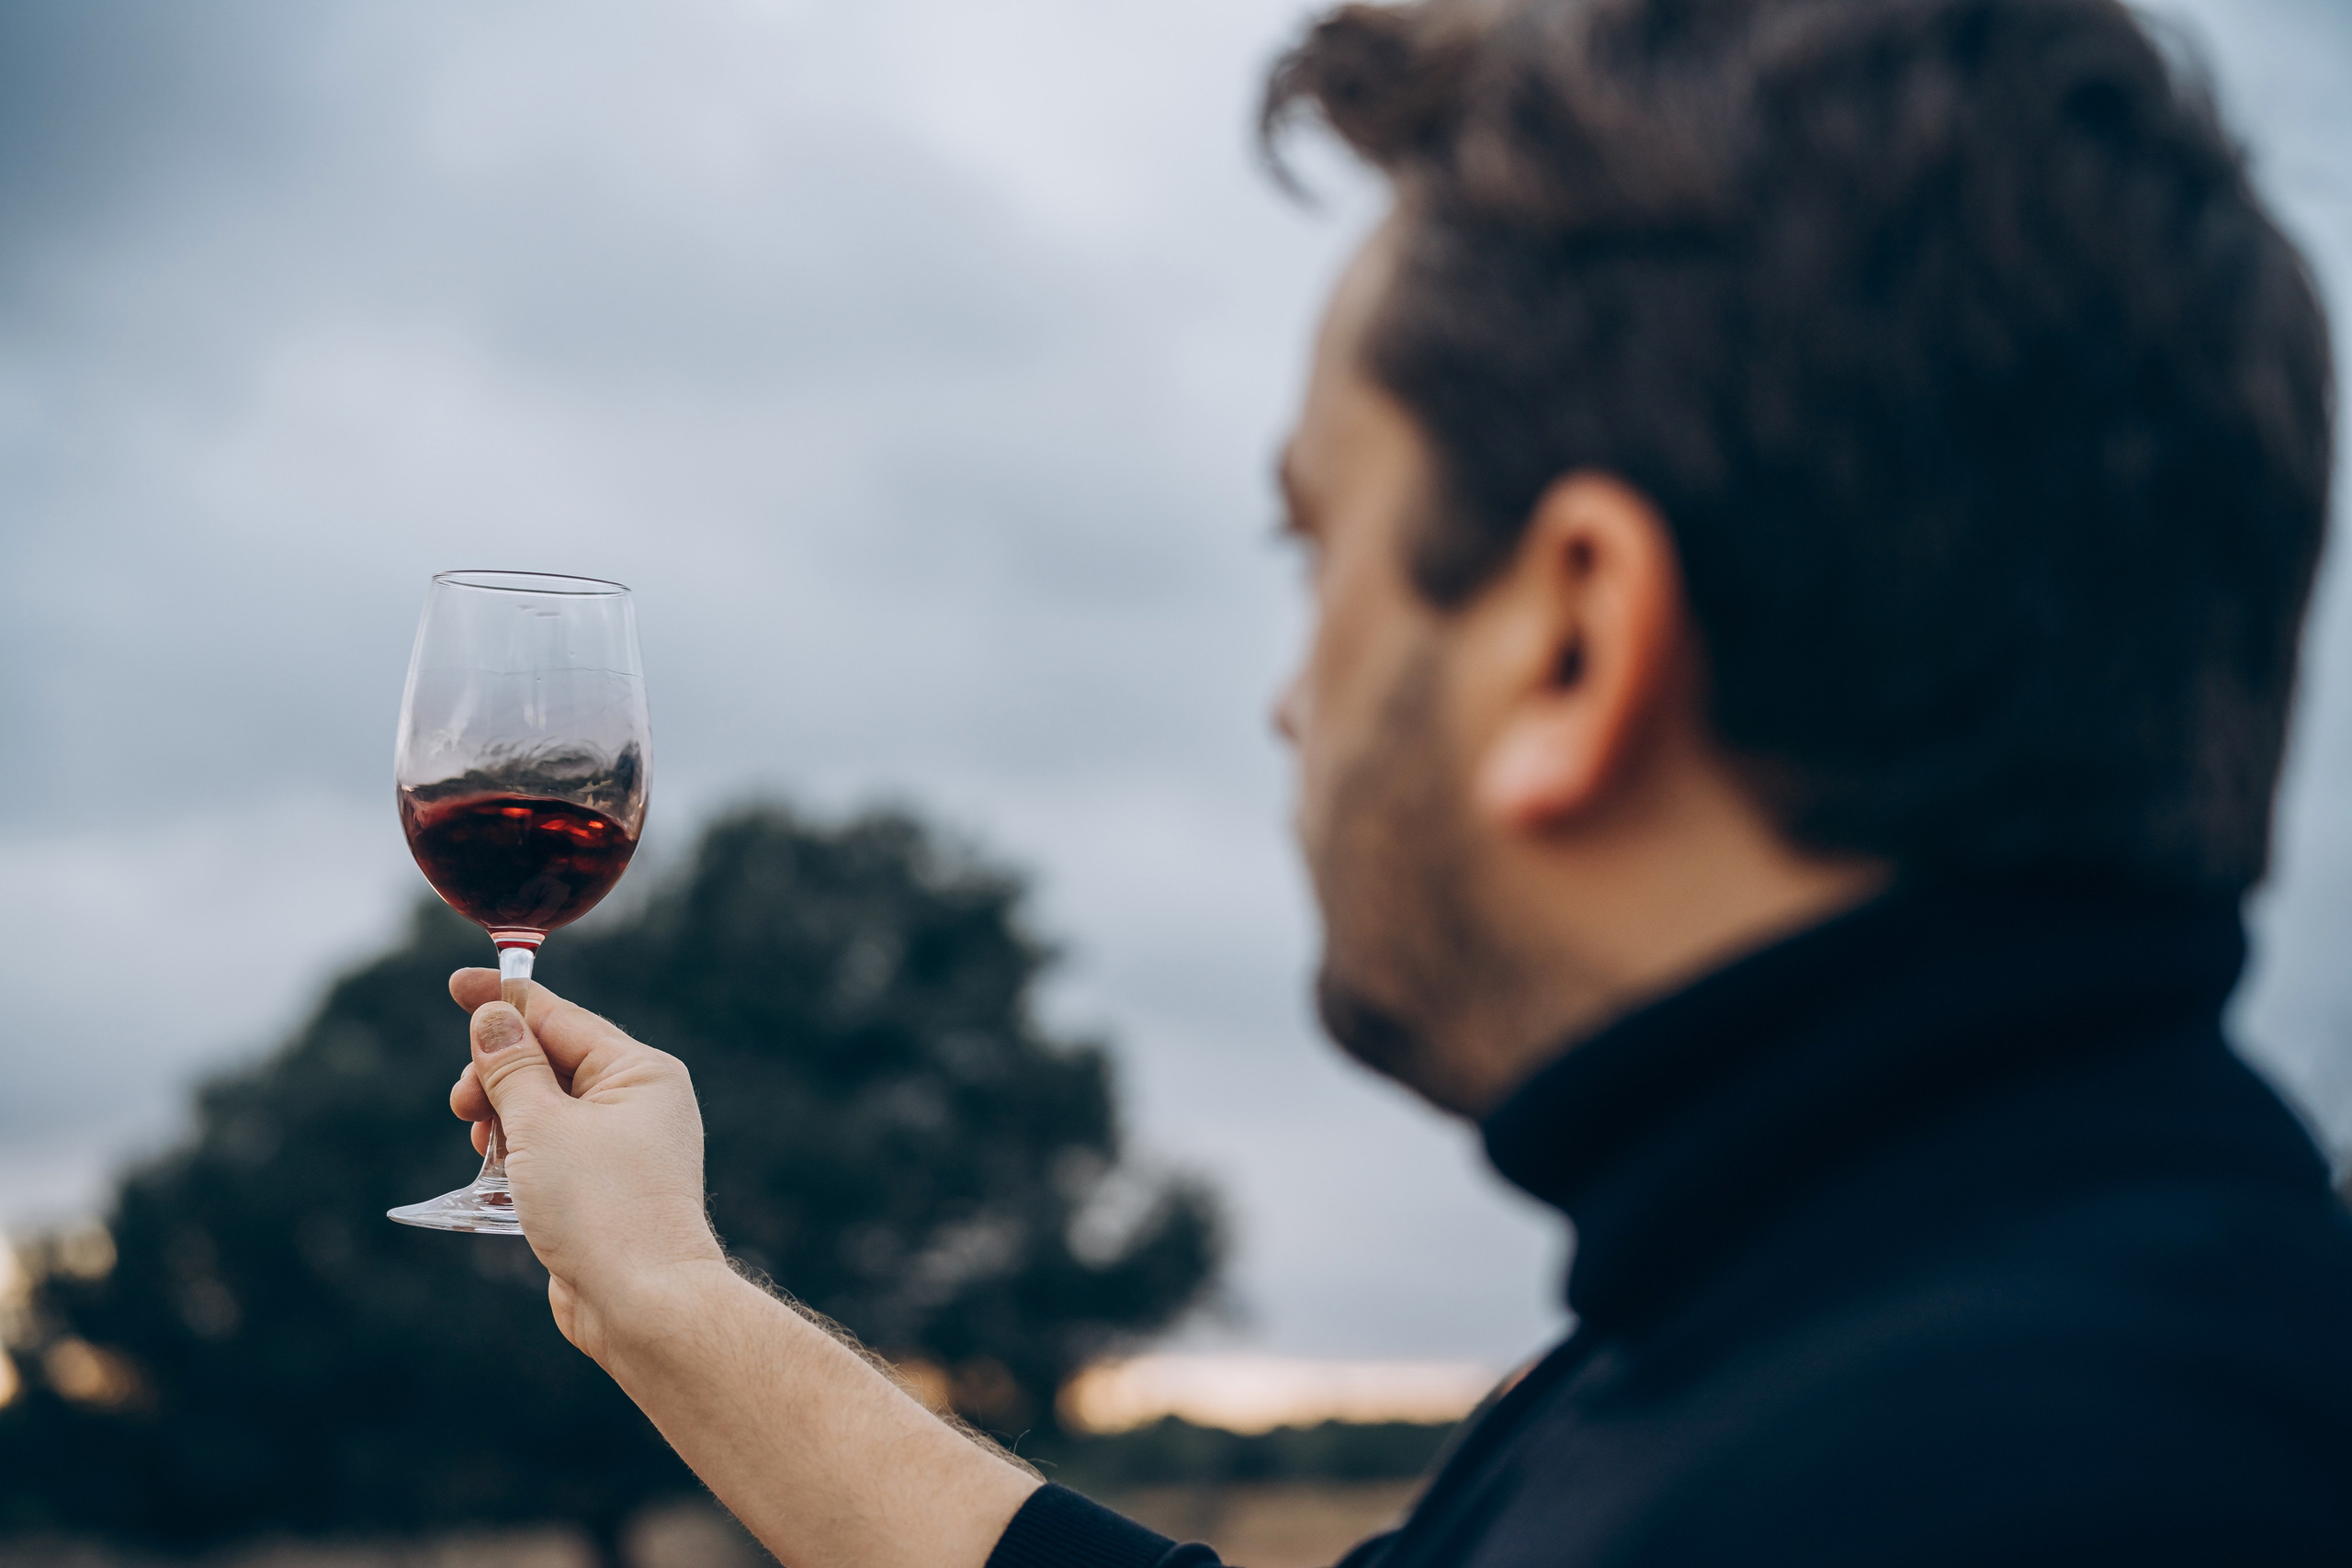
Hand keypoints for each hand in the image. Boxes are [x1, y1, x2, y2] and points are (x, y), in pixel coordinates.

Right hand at [448, 970, 724, 1363]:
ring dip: (502, 1118)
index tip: (456, 985)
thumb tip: (493, 1017)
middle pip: (548, 1061)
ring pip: (543, 1109)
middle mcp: (637, 1103)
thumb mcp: (543, 1125)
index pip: (560, 1017)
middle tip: (464, 1107)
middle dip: (496, 1075)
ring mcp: (622, 1147)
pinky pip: (549, 1150)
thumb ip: (511, 1067)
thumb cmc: (602, 1209)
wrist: (643, 1303)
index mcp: (638, 1072)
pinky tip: (492, 1175)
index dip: (504, 1002)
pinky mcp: (601, 1188)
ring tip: (482, 1145)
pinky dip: (516, 1154)